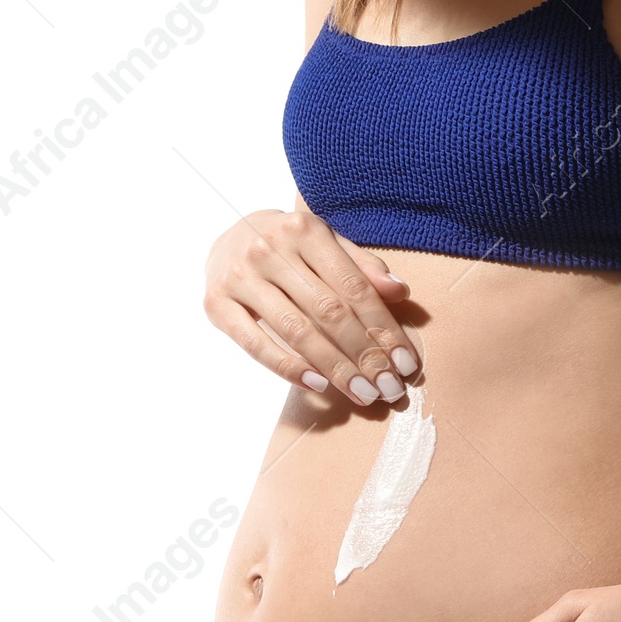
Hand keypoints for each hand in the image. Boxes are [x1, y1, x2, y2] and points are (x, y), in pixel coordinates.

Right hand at [202, 206, 419, 406]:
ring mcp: (240, 276)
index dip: (382, 326)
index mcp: (305, 229)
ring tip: (361, 392)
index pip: (353, 286)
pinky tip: (317, 384)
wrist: (229, 235)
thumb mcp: (328, 243)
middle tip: (388, 387)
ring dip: (334, 367)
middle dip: (363, 354)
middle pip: (328, 310)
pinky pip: (255, 344)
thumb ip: (363, 267)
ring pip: (296, 330)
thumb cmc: (292, 246)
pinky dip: (287, 367)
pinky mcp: (217, 303)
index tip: (404, 361)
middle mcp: (270, 249)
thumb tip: (400, 291)